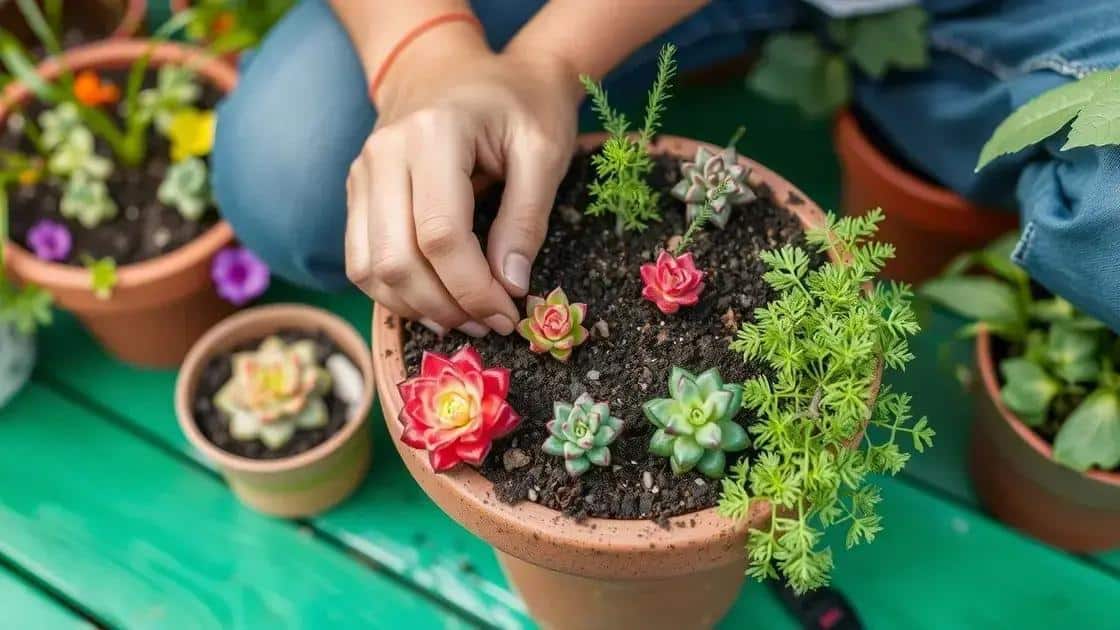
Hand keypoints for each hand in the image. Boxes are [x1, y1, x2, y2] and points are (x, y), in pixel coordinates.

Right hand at [345, 29, 581, 336]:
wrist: (457, 65)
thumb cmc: (515, 103)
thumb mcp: (543, 150)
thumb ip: (528, 219)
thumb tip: (511, 288)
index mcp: (434, 133)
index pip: (441, 235)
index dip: (474, 288)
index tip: (509, 313)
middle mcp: (384, 153)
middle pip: (396, 260)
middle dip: (446, 306)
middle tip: (490, 323)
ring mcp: (361, 172)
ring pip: (369, 268)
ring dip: (416, 308)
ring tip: (465, 318)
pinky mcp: (356, 191)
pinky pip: (360, 260)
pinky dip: (394, 293)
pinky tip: (434, 303)